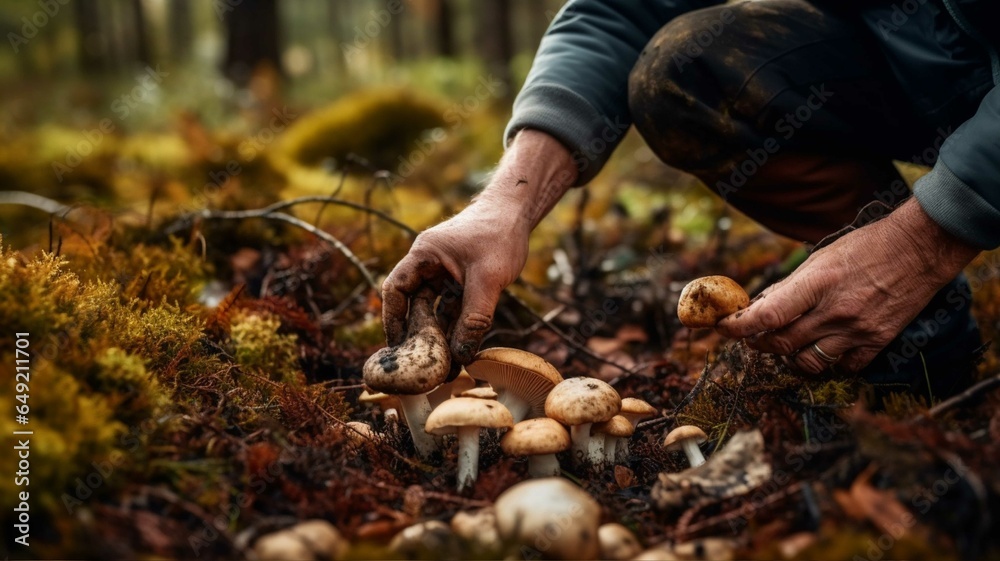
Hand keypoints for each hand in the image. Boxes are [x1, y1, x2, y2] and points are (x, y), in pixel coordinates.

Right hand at [381, 129, 578, 363]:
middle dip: (419, 334)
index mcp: (424, 255)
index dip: (392, 319)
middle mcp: (430, 264)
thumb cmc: (499, 234)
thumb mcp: (488, 279)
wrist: (518, 211)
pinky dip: (456, 325)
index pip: (396, 290)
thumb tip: (462, 356)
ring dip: (440, 333)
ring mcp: (446, 272)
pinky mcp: (462, 279)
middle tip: (423, 365)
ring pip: (436, 308)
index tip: (396, 347)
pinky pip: (453, 306)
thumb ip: (475, 319)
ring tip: (445, 364)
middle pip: (414, 304)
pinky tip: (461, 348)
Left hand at [717, 198, 978, 372]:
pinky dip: (827, 363)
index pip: (768, 316)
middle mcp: (835, 311)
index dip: (739, 326)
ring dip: (789, 357)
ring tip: (786, 345)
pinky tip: (822, 348)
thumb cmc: (865, 247)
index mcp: (817, 283)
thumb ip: (789, 286)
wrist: (919, 250)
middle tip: (752, 336)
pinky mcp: (876, 342)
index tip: (724, 327)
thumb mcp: (820, 258)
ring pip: (807, 362)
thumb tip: (758, 306)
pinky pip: (842, 367)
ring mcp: (857, 330)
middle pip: (782, 343)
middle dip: (759, 342)